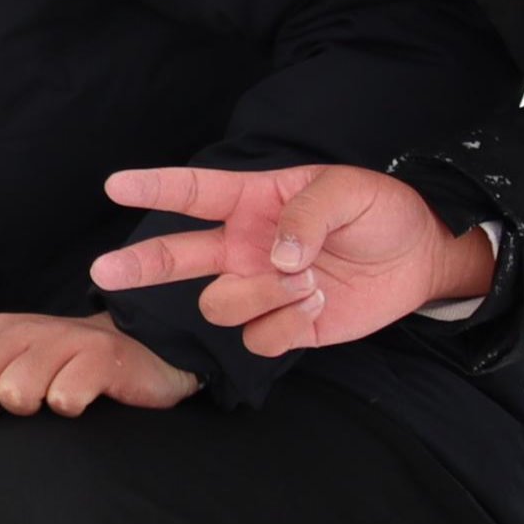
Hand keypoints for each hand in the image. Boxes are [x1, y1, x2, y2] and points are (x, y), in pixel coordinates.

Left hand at [0, 312, 199, 437]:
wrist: (147, 353)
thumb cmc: (74, 375)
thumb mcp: (19, 373)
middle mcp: (21, 330)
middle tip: (16, 425)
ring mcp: (62, 338)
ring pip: (14, 392)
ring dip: (32, 416)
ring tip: (56, 408)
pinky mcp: (101, 354)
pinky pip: (64, 397)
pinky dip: (71, 413)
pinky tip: (85, 407)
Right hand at [87, 164, 495, 356]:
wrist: (419, 259)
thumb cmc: (382, 211)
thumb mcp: (350, 190)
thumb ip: (307, 214)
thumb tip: (277, 256)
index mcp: (253, 202)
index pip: (192, 192)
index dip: (152, 187)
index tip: (115, 184)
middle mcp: (244, 247)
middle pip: (175, 257)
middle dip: (139, 265)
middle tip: (104, 272)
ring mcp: (260, 289)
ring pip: (221, 305)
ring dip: (264, 296)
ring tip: (309, 281)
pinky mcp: (282, 326)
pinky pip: (258, 338)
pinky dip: (288, 325)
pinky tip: (318, 303)